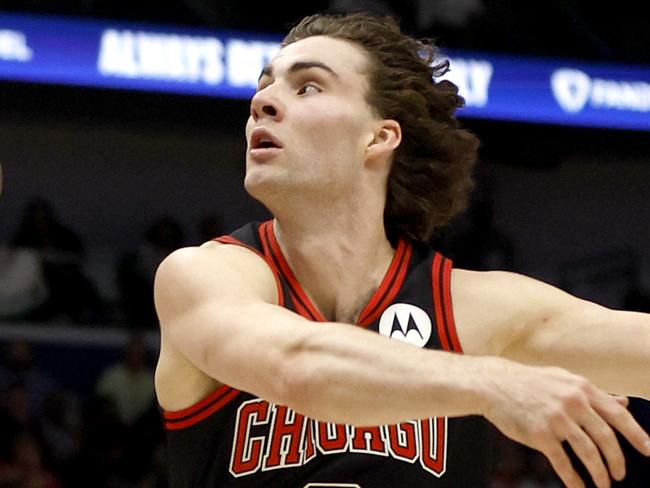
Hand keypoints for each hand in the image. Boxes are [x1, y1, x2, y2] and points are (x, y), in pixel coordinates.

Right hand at [482, 360, 649, 487]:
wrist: (494, 384)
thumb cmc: (530, 382)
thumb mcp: (564, 380)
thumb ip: (593, 393)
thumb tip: (623, 404)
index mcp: (581, 388)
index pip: (618, 415)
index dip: (637, 435)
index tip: (648, 451)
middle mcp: (572, 402)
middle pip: (606, 437)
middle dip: (617, 460)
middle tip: (620, 474)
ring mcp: (556, 419)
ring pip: (588, 452)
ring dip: (600, 473)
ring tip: (604, 484)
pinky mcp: (540, 434)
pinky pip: (563, 463)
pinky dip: (574, 479)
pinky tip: (579, 487)